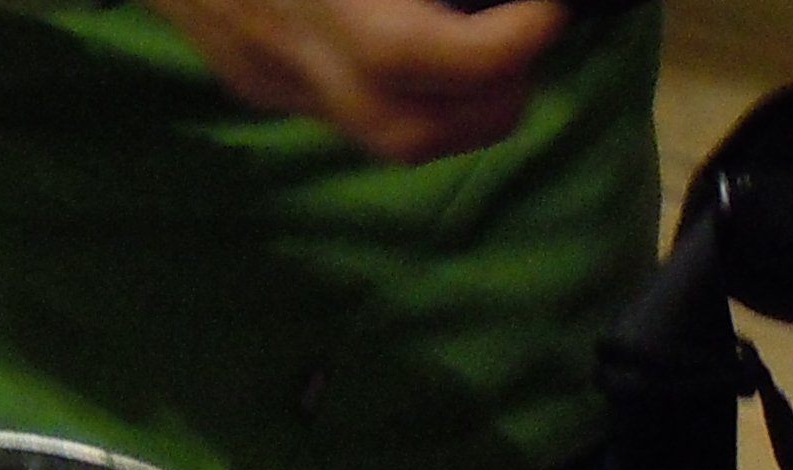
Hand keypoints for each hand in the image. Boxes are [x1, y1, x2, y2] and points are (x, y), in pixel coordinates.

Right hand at [136, 0, 569, 161]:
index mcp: (315, 1)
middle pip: (409, 134)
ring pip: (378, 134)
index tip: (544, 9)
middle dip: (493, 104)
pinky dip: (394, 88)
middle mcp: (286, 54)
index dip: (502, 46)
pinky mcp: (248, 79)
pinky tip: (407, 38)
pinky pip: (338, 106)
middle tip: (530, 42)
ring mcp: (262, 77)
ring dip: (450, 111)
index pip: (419, 58)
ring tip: (487, 50)